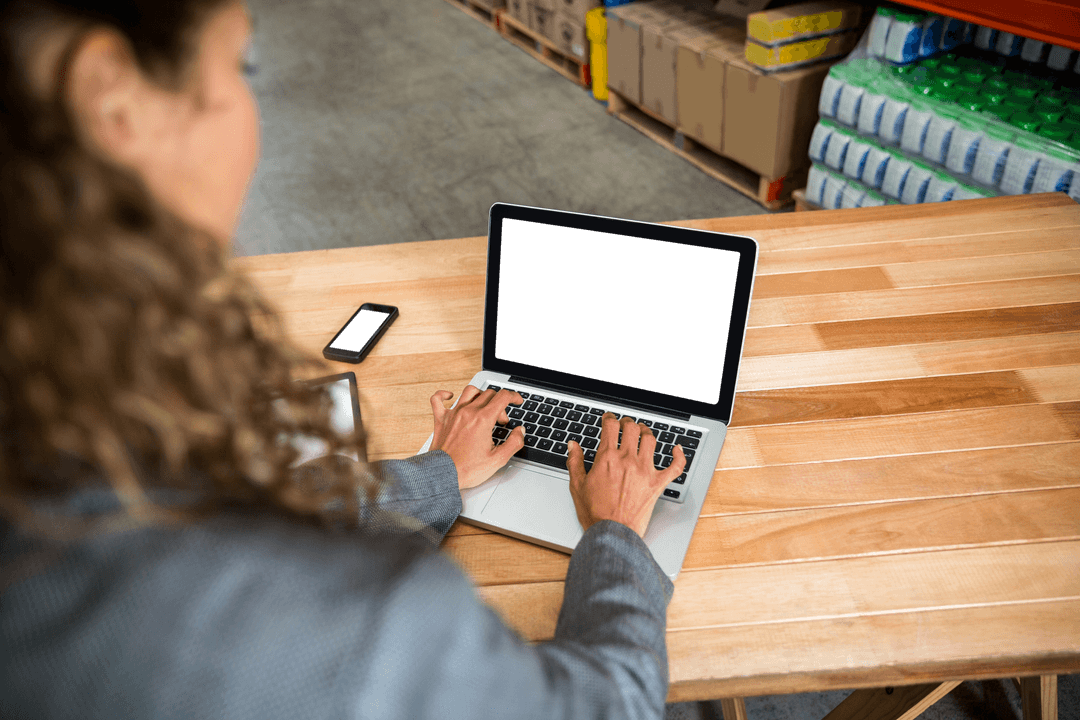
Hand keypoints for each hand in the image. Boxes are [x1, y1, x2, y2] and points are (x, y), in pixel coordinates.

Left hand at [430, 385, 525, 489]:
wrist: (443, 475)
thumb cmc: (467, 470)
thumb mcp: (498, 459)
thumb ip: (514, 443)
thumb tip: (520, 432)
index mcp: (483, 420)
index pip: (503, 397)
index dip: (514, 396)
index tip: (517, 400)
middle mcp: (468, 412)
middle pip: (489, 394)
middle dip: (500, 404)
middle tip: (501, 420)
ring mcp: (453, 414)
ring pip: (469, 391)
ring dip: (481, 396)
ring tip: (484, 408)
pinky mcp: (441, 420)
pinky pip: (437, 399)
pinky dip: (444, 394)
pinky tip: (450, 396)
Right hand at [566, 413, 685, 537]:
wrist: (612, 532)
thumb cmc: (595, 513)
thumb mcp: (577, 485)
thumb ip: (575, 462)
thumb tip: (573, 445)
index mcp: (607, 458)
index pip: (611, 426)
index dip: (609, 418)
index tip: (608, 419)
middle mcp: (628, 460)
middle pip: (632, 428)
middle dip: (627, 422)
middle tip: (625, 424)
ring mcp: (645, 470)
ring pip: (651, 440)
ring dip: (646, 431)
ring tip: (643, 431)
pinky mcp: (657, 484)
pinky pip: (675, 466)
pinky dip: (679, 456)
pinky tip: (677, 449)